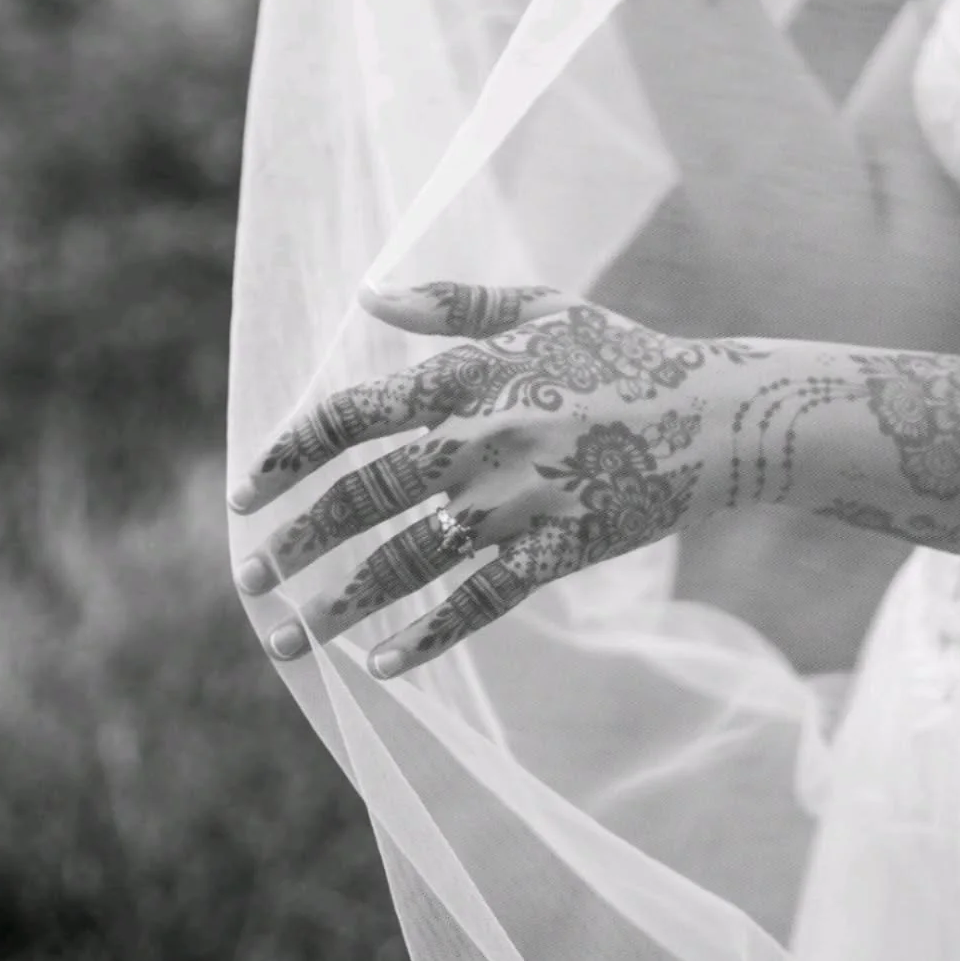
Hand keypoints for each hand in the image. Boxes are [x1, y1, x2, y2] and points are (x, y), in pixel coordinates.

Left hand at [231, 282, 757, 678]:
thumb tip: (368, 293)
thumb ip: (451, 302)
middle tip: (250, 581)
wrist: (716, 415)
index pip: (351, 416)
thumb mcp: (540, 306)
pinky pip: (481, 602)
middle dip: (297, 543)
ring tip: (291, 637)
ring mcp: (519, 499)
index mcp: (466, 376)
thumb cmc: (622, 354)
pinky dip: (428, 637)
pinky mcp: (559, 548)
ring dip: (343, 602)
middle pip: (365, 496)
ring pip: (410, 559)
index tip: (243, 494)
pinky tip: (382, 667)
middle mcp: (480, 439)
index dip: (287, 454)